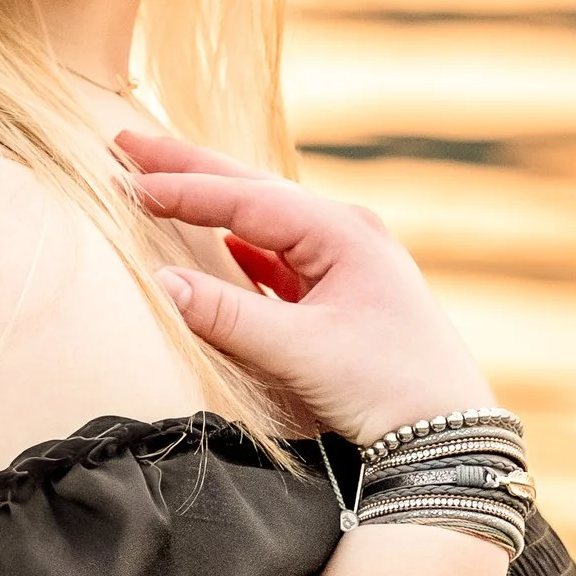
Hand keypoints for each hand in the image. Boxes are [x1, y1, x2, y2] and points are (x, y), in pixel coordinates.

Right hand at [117, 128, 491, 446]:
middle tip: (128, 141)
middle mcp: (346, 234)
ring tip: (162, 180)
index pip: (245, 198)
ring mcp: (347, 262)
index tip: (127, 179)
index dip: (183, 189)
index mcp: (341, 232)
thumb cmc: (387, 387)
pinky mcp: (343, 295)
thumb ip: (227, 315)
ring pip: (264, 219)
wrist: (448, 433)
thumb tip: (161, 282)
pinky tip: (221, 243)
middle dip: (190, 167)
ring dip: (212, 202)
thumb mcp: (302, 352)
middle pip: (253, 189)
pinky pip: (278, 255)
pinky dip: (239, 243)